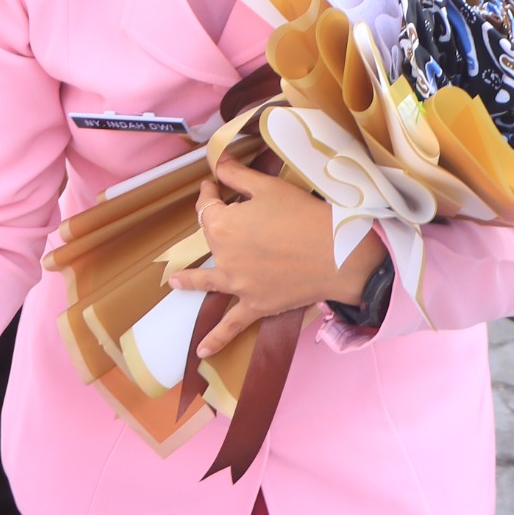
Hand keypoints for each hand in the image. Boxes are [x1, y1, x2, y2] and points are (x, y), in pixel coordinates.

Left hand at [166, 154, 378, 358]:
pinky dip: (216, 340)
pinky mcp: (255, 305)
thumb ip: (237, 175)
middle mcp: (223, 257)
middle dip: (215, 226)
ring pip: (208, 282)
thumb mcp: (268, 186)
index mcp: (221, 225)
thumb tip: (216, 163)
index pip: (207, 207)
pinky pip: (231, 325)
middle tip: (226, 215)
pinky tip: (202, 352)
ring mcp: (237, 284)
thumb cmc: (303, 214)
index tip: (214, 186)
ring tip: (176, 283)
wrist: (337, 253)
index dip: (210, 194)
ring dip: (190, 282)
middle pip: (212, 240)